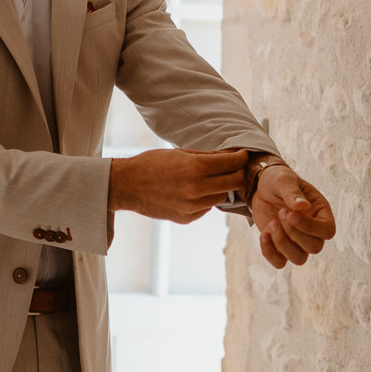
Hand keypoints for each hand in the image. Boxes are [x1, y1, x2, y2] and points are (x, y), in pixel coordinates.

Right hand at [108, 148, 247, 222]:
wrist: (127, 186)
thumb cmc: (152, 164)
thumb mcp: (180, 153)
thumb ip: (207, 156)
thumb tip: (230, 155)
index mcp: (196, 168)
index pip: (233, 163)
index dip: (242, 157)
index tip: (243, 155)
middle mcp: (197, 189)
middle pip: (234, 182)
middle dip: (236, 173)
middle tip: (233, 168)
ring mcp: (192, 206)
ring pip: (222, 197)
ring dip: (220, 188)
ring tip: (209, 180)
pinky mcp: (187, 218)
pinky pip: (207, 208)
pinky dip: (205, 199)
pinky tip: (193, 192)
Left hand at [251, 166, 334, 268]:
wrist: (261, 187)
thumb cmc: (278, 180)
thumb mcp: (284, 180)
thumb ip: (293, 193)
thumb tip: (303, 206)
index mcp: (321, 213)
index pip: (328, 231)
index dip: (310, 227)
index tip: (290, 214)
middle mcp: (313, 231)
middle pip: (315, 247)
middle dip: (294, 233)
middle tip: (280, 212)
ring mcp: (297, 241)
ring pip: (299, 259)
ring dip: (282, 244)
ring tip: (271, 223)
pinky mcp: (280, 247)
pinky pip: (279, 263)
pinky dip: (269, 253)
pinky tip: (262, 235)